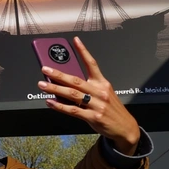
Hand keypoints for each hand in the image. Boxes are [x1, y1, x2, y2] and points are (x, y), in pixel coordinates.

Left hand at [37, 36, 139, 154]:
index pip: (92, 64)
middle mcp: (100, 92)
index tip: (75, 41)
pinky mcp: (93, 117)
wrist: (125, 127)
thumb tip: (66, 83)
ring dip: (55, 89)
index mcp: (102, 83)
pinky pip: (73, 110)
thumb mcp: (104, 94)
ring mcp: (97, 104)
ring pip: (72, 94)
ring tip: (43, 85)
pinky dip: (60, 106)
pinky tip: (50, 102)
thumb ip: (88, 88)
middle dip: (58, 74)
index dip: (84, 52)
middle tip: (45, 69)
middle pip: (76, 80)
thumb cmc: (111, 110)